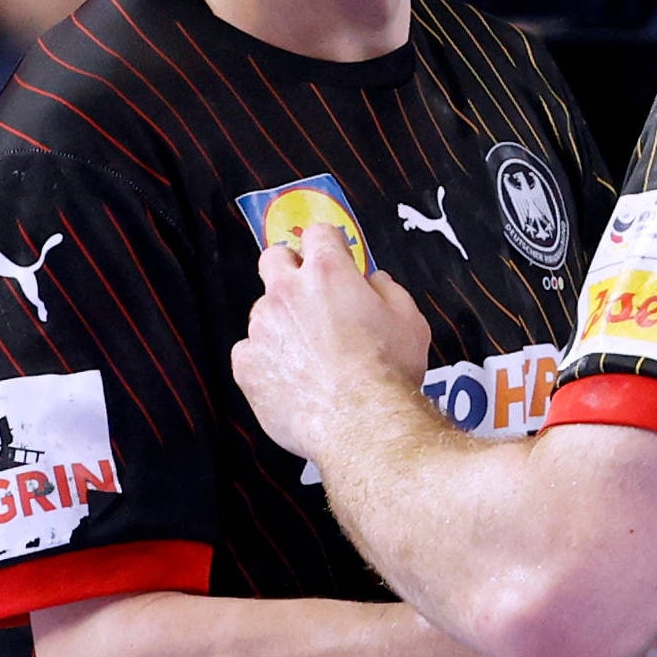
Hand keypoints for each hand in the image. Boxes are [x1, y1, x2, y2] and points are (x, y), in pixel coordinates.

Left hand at [229, 223, 432, 460]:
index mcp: (327, 272)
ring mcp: (262, 327)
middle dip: (289, 270)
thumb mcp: (410, 320)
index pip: (317, 233)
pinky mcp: (246, 363)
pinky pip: (249, 352)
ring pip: (262, 311)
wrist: (361, 423)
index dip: (328, 246)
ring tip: (308, 354)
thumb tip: (373, 282)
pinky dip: (266, 361)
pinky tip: (292, 379)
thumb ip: (387, 289)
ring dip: (281, 323)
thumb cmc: (387, 374)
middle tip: (309, 295)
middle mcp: (287, 292)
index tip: (333, 259)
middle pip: (273, 259)